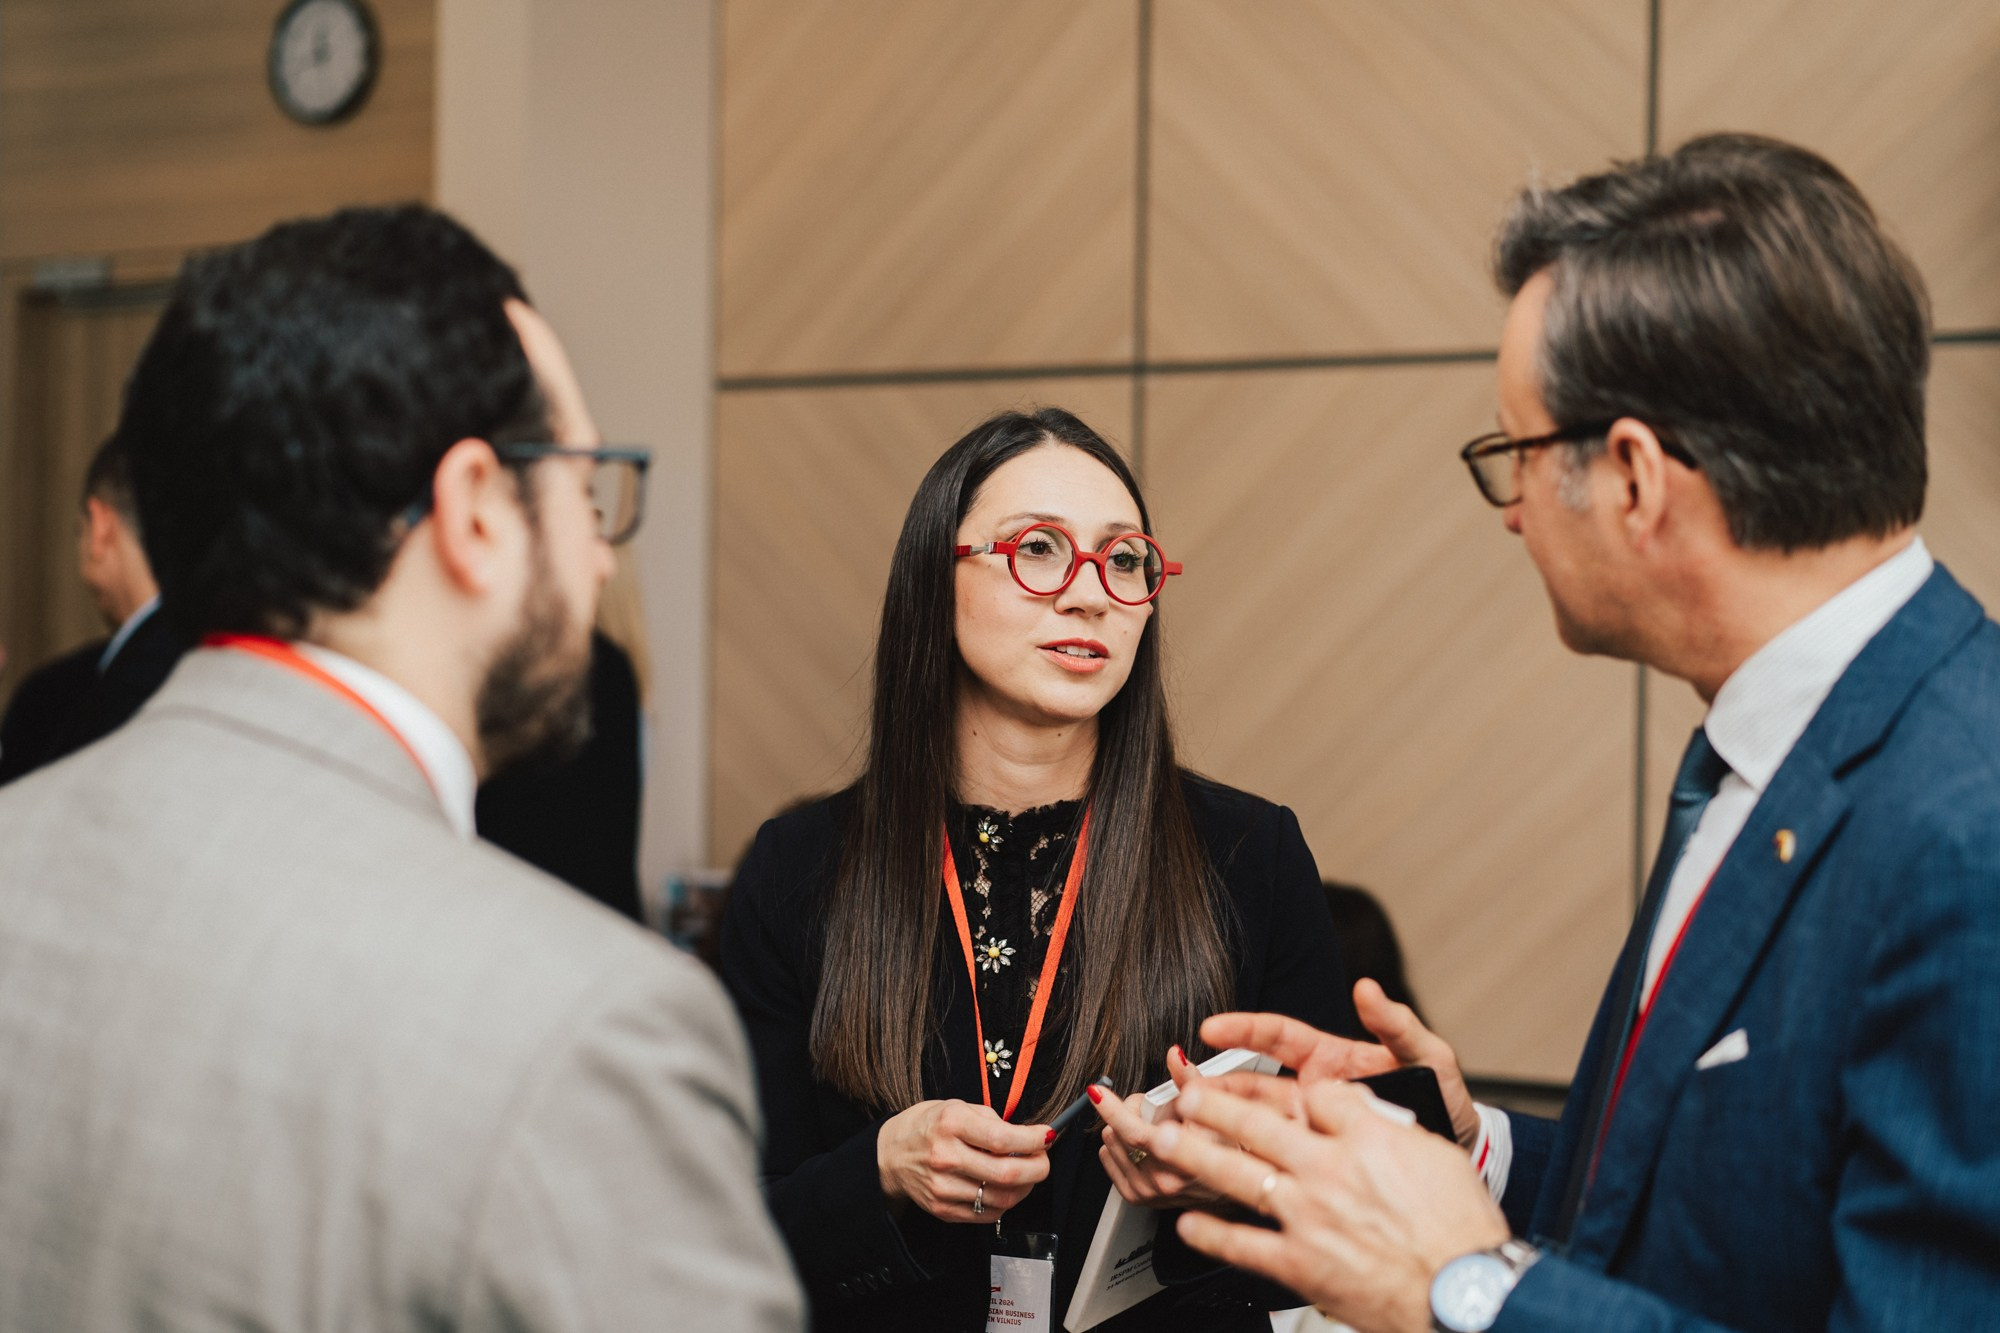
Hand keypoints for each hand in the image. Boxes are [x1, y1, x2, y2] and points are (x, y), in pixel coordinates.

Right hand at [877, 1099, 1050, 1223]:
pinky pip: (988, 1214)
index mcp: (951, 1124)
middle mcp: (945, 1156)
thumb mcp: (957, 1106)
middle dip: (1038, 1168)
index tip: (1047, 1136)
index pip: (1002, 1139)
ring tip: (1026, 1174)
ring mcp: (943, 1187)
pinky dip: (1005, 1202)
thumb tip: (1029, 1138)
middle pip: (1006, 1174)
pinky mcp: (943, 1209)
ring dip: (1025, 1188)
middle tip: (1044, 1160)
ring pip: (1002, 1198)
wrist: (892, 1154)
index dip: (1033, 1140)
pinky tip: (1006, 1188)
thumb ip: (992, 1121)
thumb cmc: (929, 1126)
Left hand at [1096, 1046, 1224, 1208]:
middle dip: (1130, 1112)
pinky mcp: (1136, 1198)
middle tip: (1153, 1111)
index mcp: (1184, 1157)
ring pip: (1110, 1144)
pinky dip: (1117, 1146)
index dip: (1114, 1109)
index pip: (1135, 1132)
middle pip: (1119, 1134)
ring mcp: (1148, 1191)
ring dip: (1123, 1129)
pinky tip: (1142, 1145)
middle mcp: (1164, 1179)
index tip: (1097, 1093)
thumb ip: (1190, 1080)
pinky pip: (1107, 1159)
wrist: (1224, 1184)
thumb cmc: (1222, 1145)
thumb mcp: (1215, 1109)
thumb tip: (1174, 1056)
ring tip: (1151, 1128)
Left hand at [1151, 1080, 1509, 1332]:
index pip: (1317, 1096)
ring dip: (1193, 1154)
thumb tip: (1359, 1111)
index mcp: (1366, 1136)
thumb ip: (1385, 1128)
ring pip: (1237, 1174)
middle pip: (1258, 1122)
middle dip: (1213, 1104)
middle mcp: (1329, 1169)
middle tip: (1184, 1093)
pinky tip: (1187, 1225)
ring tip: (1162, 1140)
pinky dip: (1210, 1235)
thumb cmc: (1459, 1230)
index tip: (1276, 1089)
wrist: (1464, 1292)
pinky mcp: (1300, 1263)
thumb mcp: (1433, 1154)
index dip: (1293, 1091)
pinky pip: (1243, 1245)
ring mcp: (1309, 1216)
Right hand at [1201, 978, 1480, 1145]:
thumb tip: (1368, 989)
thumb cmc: (1444, 1099)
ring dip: (1216, 1122)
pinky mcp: (1312, 1165)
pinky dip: (1241, 1161)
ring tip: (1184, 1126)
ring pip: (1250, 1123)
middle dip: (1211, 1081)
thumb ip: (1396, 1025)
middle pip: (1249, 1083)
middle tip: (1180, 1085)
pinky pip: (1270, 1161)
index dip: (1243, 1030)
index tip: (1212, 1029)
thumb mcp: (1429, 1058)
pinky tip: (1216, 1166)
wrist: (1461, 1153)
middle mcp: (1311, 1093)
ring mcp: (1309, 1130)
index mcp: (1330, 1060)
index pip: (1276, 1037)